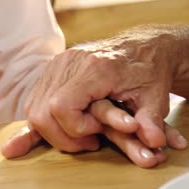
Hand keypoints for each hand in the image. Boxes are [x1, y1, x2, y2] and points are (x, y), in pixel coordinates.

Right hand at [2, 26, 188, 166]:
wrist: (142, 47)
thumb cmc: (149, 72)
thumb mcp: (156, 97)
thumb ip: (152, 120)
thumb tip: (154, 141)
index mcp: (93, 68)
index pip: (60, 107)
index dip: (75, 129)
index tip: (98, 134)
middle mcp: (68, 63)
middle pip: (41, 112)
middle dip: (62, 136)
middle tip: (89, 142)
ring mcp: (56, 65)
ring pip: (33, 109)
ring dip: (52, 131)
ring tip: (80, 134)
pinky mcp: (52, 71)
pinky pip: (33, 101)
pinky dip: (39, 122)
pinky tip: (32, 139)